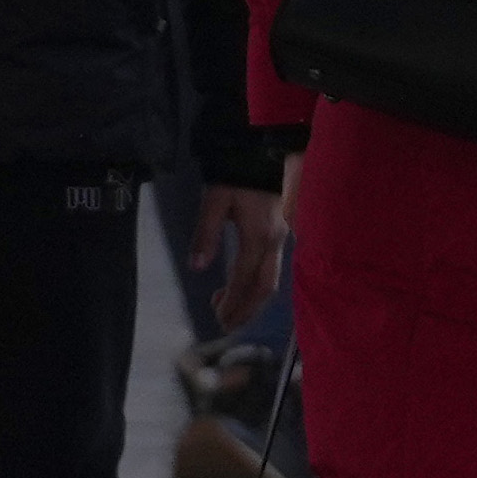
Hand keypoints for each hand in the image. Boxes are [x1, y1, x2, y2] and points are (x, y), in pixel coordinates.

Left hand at [192, 182, 290, 319]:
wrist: (264, 153)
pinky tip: (238, 286)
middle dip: (246, 310)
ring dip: (250, 301)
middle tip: (225, 325)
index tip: (217, 318)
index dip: (232, 302)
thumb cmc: (237, 175)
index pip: (245, 279)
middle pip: (264, 288)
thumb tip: (196, 267)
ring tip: (227, 310)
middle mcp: (274, 242)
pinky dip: (255, 286)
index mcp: (258, 236)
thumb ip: (206, 233)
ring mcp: (280, 239)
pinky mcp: (279, 235)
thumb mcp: (215, 200)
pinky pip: (271, 270)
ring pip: (270, 281)